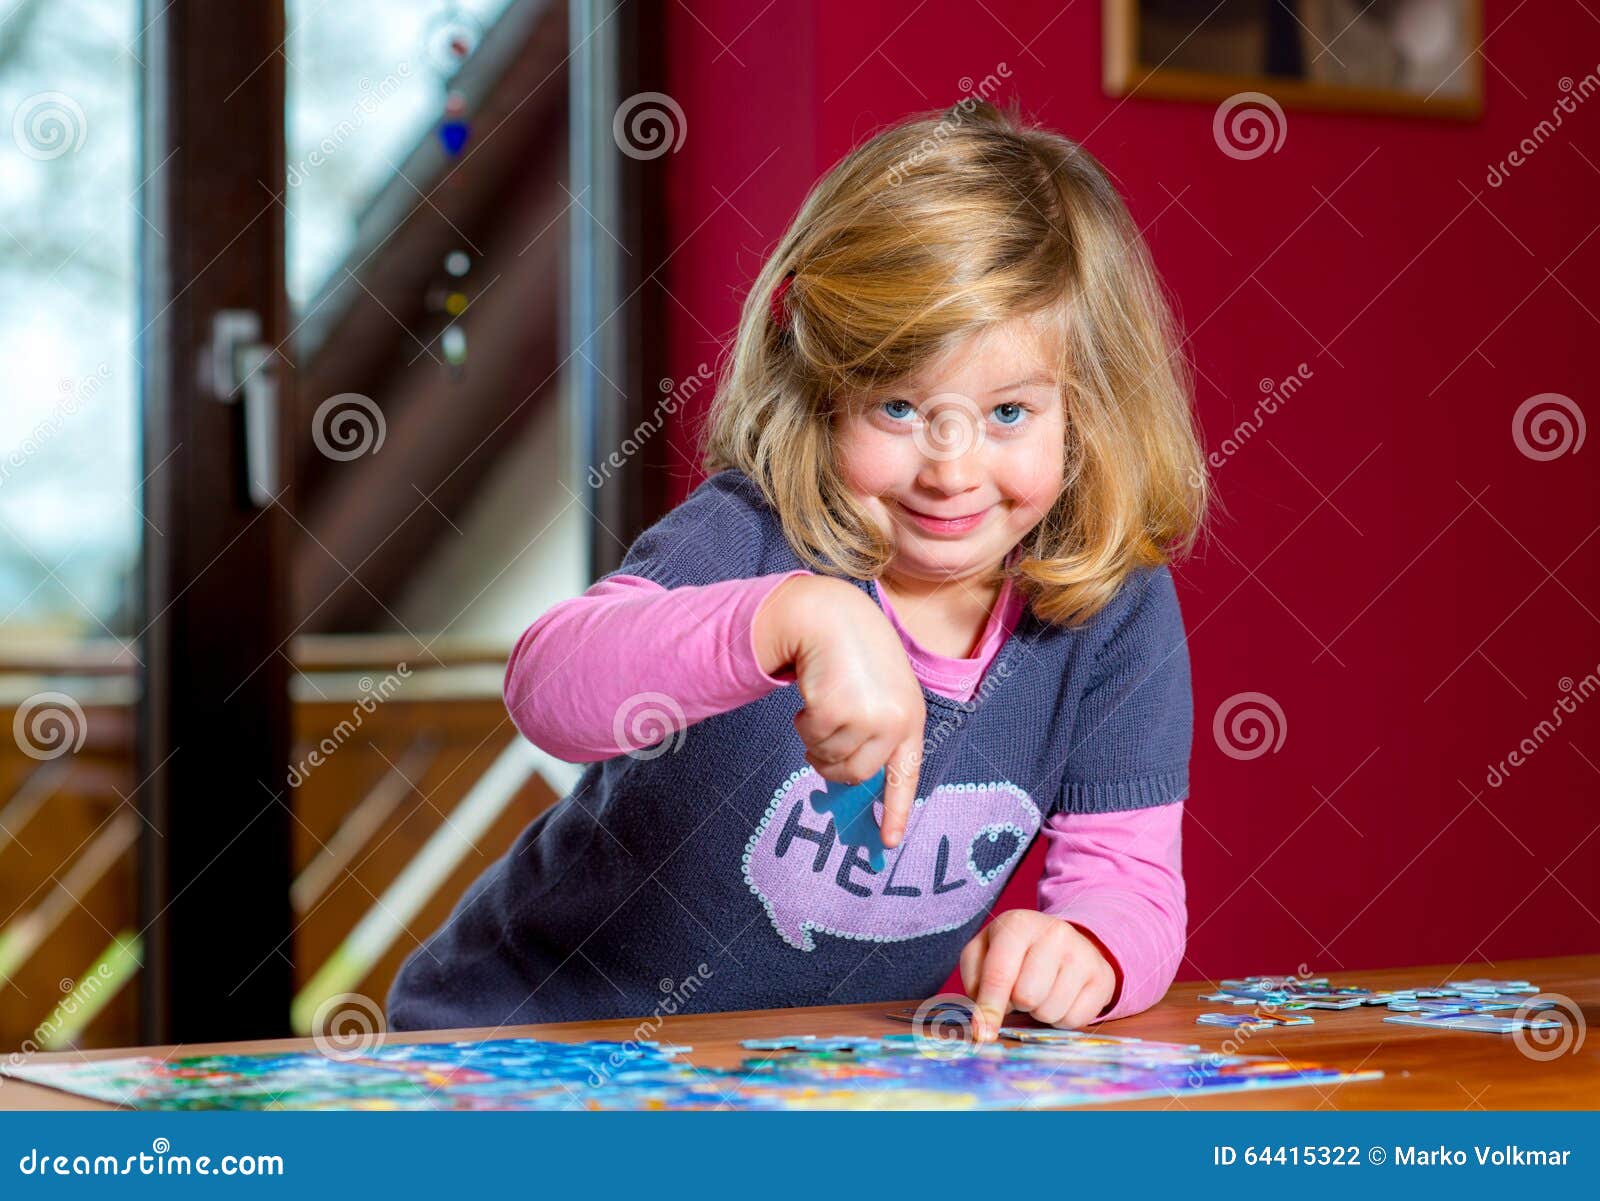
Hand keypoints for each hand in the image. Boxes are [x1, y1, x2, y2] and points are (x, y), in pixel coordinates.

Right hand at [753, 574, 925, 846]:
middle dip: (830, 761)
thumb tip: (852, 779)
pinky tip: (814, 694)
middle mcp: (895, 722)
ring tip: (824, 702)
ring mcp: (868, 718)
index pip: (904, 776)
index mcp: (909, 719)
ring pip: (828, 759)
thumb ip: (875, 731)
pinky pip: (810, 739)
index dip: (895, 811)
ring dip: (815, 737)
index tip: (887, 843)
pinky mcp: (838, 711)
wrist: (833, 616)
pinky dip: (803, 723)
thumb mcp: (880, 692)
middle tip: (821, 735)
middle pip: (855, 774)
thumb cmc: (854, 654)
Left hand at [959, 909, 1117, 1040]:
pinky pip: (1075, 1020)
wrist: (1063, 941)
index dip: (988, 1008)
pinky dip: (1062, 1018)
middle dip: (1017, 1003)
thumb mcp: (984, 953)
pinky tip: (1061, 997)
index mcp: (1019, 923)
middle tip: (1021, 990)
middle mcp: (1055, 933)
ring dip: (1039, 1011)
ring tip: (1041, 991)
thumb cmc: (1014, 952)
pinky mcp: (1103, 977)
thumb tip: (981, 1022)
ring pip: (1050, 1010)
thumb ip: (975, 981)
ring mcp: (1083, 953)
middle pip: (1027, 996)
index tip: (982, 1034)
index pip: (999, 974)